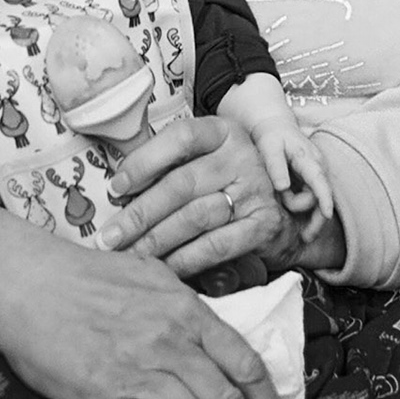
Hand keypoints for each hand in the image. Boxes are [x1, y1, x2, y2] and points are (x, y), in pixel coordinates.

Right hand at [0, 205, 277, 398]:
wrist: (30, 283)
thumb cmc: (86, 277)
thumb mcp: (150, 276)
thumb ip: (185, 308)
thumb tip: (213, 335)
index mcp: (187, 311)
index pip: (245, 362)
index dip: (266, 393)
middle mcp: (172, 342)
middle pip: (227, 395)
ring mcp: (141, 371)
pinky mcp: (110, 393)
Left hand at [94, 116, 302, 274]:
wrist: (289, 211)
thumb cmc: (232, 184)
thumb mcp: (208, 159)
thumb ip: (171, 165)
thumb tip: (118, 188)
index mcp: (223, 131)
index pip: (181, 137)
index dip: (144, 161)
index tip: (116, 188)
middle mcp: (242, 156)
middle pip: (182, 183)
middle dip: (140, 213)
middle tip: (110, 236)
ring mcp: (256, 190)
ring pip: (195, 216)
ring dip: (156, 240)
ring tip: (129, 255)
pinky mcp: (263, 224)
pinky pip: (216, 245)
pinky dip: (185, 259)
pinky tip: (163, 267)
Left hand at [248, 116, 332, 242]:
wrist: (276, 127)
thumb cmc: (272, 137)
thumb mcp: (269, 147)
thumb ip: (275, 166)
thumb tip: (283, 186)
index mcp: (308, 159)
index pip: (319, 180)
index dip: (324, 198)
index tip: (327, 213)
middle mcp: (319, 167)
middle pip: (321, 197)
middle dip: (307, 212)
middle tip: (299, 231)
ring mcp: (318, 175)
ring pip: (318, 201)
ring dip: (303, 211)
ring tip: (300, 232)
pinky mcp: (314, 181)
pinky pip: (315, 200)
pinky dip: (306, 211)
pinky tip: (302, 226)